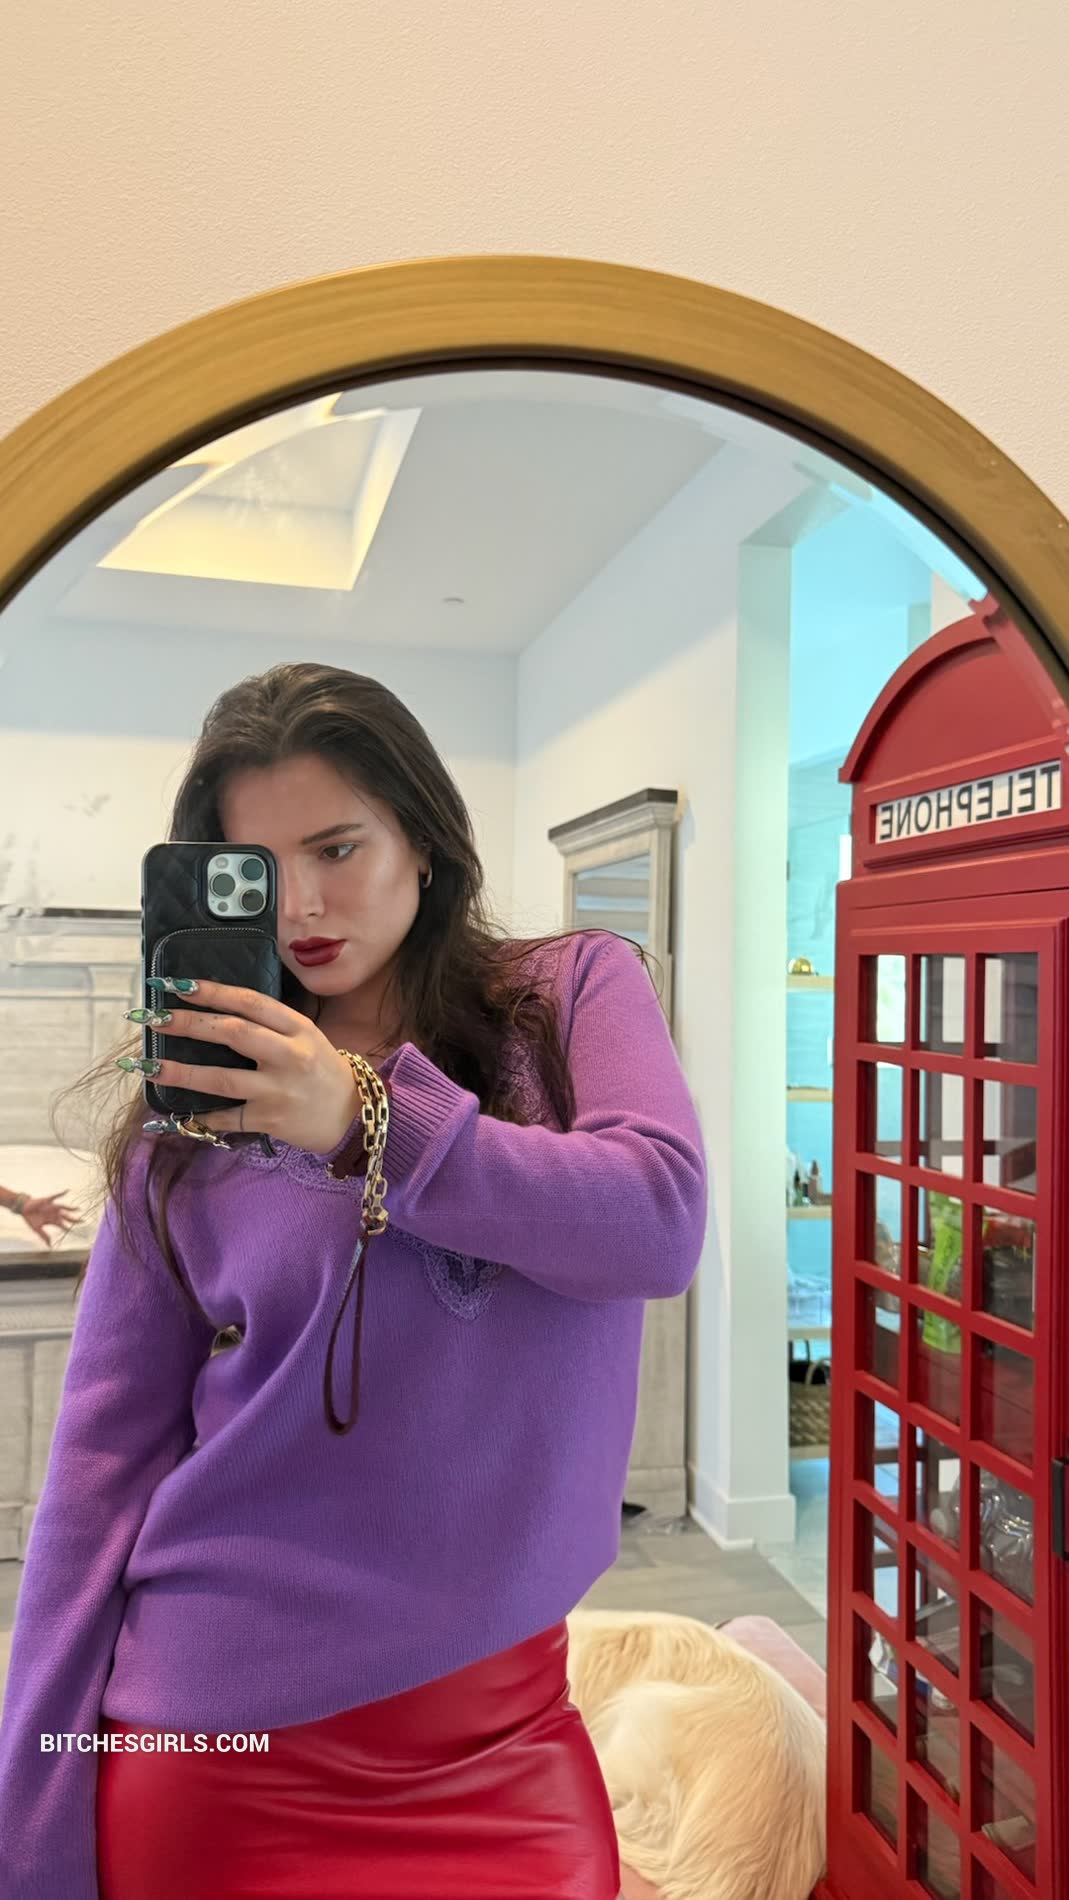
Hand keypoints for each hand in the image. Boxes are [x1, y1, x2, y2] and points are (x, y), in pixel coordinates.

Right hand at [19, 1192, 80, 1246]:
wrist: (23, 1209)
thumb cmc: (31, 1218)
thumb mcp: (37, 1229)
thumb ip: (44, 1236)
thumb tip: (50, 1246)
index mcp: (53, 1221)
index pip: (63, 1226)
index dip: (68, 1229)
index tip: (74, 1232)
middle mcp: (54, 1214)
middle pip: (67, 1217)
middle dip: (74, 1220)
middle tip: (83, 1221)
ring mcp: (52, 1207)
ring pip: (63, 1207)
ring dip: (70, 1208)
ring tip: (78, 1209)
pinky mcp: (48, 1200)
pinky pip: (56, 1196)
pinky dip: (61, 1193)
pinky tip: (67, 1190)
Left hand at [144, 980, 360, 1151]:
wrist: (352, 1116)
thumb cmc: (323, 1071)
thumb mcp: (306, 1037)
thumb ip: (270, 1024)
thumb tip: (215, 1011)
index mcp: (298, 1028)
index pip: (250, 1002)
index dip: (212, 992)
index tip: (178, 985)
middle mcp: (289, 1055)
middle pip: (231, 1033)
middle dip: (188, 1024)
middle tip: (155, 1019)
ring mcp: (278, 1090)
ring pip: (221, 1078)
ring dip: (180, 1072)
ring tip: (149, 1066)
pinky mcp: (270, 1120)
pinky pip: (228, 1116)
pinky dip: (203, 1114)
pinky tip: (181, 1113)